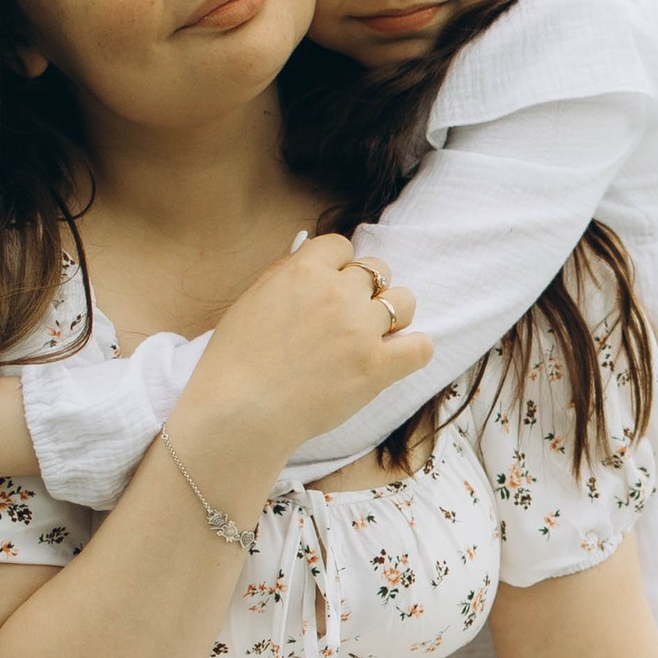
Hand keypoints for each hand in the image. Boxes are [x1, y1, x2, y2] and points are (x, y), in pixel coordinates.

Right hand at [181, 235, 429, 463]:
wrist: (240, 410)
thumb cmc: (236, 360)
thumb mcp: (253, 299)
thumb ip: (286, 274)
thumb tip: (313, 256)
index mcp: (304, 271)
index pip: (341, 247)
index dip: (339, 267)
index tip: (331, 286)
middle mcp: (337, 293)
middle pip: (377, 270)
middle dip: (366, 290)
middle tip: (349, 317)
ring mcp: (360, 329)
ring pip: (404, 302)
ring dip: (393, 316)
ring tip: (375, 336)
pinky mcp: (377, 367)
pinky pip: (420, 347)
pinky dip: (413, 351)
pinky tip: (396, 359)